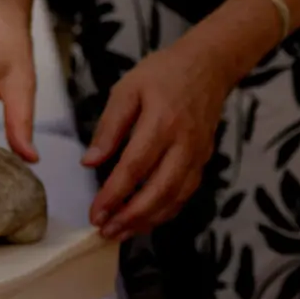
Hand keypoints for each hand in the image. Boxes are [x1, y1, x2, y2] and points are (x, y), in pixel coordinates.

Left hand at [84, 34, 236, 238]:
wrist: (209, 65)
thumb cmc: (163, 74)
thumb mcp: (127, 90)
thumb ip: (108, 127)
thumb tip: (89, 162)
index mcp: (162, 123)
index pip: (135, 168)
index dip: (114, 195)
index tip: (95, 214)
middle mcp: (184, 143)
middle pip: (159, 190)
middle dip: (131, 217)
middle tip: (105, 232)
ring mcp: (197, 154)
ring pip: (175, 197)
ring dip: (147, 220)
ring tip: (120, 233)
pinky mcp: (203, 160)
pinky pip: (185, 193)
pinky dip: (165, 211)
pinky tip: (144, 220)